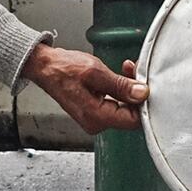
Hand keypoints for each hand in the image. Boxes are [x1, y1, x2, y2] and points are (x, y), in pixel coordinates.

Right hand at [22, 46, 146, 133]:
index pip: (134, 120)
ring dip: (130, 88)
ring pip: (125, 108)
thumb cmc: (63, 69)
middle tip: (136, 70)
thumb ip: (121, 85)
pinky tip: (119, 75)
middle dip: (137, 92)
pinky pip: (116, 104)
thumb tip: (142, 94)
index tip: (146, 83)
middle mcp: (96, 123)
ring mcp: (95, 118)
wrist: (45, 67)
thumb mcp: (96, 72)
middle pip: (130, 114)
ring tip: (127, 69)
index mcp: (96, 117)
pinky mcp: (95, 111)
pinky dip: (121, 90)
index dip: (144, 102)